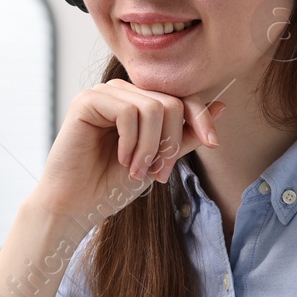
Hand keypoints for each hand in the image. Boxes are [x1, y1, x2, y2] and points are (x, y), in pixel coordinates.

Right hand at [29, 80, 224, 221]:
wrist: (76, 204)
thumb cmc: (111, 185)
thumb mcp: (159, 161)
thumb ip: (186, 136)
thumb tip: (221, 107)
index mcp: (140, 102)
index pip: (181, 97)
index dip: (201, 117)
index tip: (213, 143)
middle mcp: (123, 92)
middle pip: (171, 102)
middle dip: (171, 143)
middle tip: (158, 174)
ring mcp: (104, 93)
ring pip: (152, 106)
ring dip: (151, 146)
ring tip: (137, 170)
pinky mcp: (87, 100)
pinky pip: (129, 111)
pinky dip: (131, 141)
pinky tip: (121, 159)